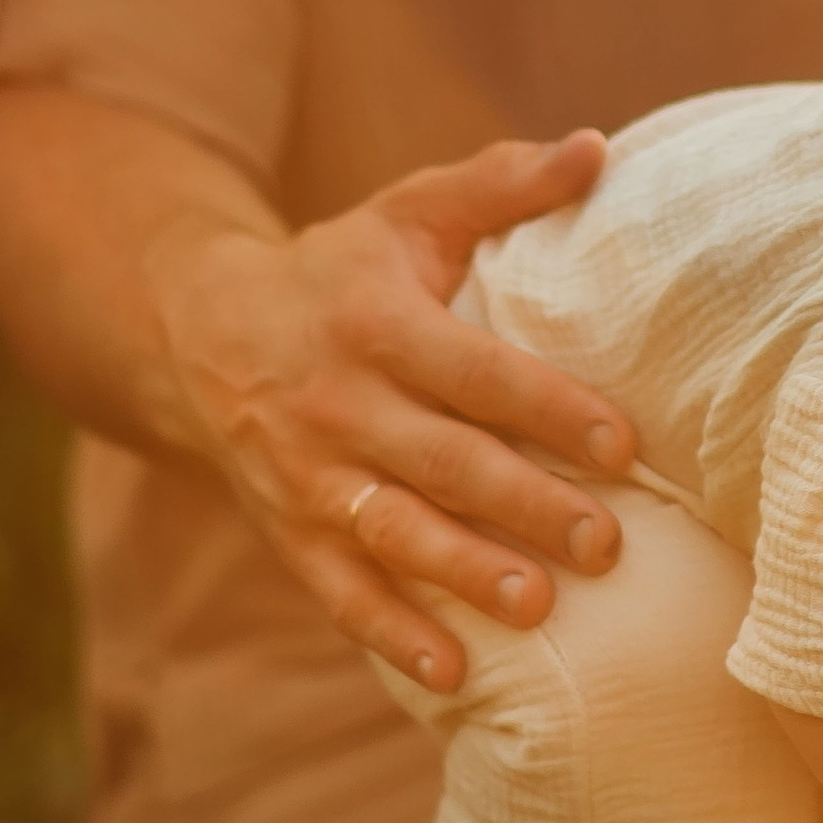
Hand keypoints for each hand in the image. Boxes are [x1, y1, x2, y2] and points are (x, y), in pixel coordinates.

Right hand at [151, 133, 635, 691]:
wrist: (198, 330)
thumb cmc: (340, 270)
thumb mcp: (408, 212)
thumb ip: (502, 183)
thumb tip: (598, 148)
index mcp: (377, 323)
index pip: (475, 372)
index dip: (548, 407)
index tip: (623, 442)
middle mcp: (339, 404)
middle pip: (444, 462)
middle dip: (527, 506)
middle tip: (606, 544)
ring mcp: (308, 476)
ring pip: (393, 534)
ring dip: (464, 574)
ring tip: (536, 608)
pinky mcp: (289, 531)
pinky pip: (341, 592)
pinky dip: (392, 635)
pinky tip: (452, 673)